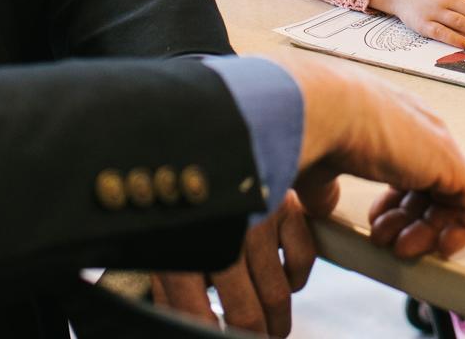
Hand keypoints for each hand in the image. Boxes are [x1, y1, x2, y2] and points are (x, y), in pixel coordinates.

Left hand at [150, 189, 314, 335]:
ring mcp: (258, 218)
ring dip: (277, 322)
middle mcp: (225, 234)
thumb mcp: (163, 245)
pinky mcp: (285, 205)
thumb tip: (191, 328)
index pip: (200, 319)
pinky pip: (301, 260)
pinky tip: (283, 281)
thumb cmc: (178, 201)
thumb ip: (172, 291)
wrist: (200, 145)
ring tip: (273, 329)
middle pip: (248, 313)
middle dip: (254, 336)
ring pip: (278, 294)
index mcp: (185, 248)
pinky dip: (295, 278)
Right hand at [278, 54, 464, 259]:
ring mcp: (437, 143)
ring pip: (451, 196)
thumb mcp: (320, 165)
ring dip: (428, 231)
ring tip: (403, 247)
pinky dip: (464, 229)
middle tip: (385, 240)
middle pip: (430, 184)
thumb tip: (325, 205)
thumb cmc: (314, 126)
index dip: (394, 202)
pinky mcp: (452, 161)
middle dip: (408, 221)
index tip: (374, 220)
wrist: (324, 107)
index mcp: (392, 121)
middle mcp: (419, 128)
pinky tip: (440, 245)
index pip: (408, 166)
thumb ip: (327, 186)